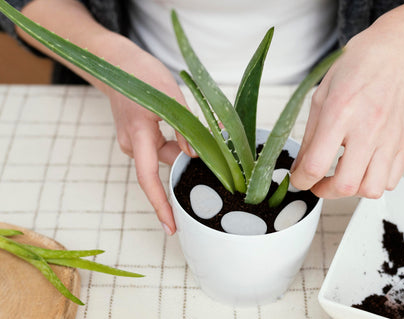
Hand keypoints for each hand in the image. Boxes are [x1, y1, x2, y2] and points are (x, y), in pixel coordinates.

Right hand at [108, 50, 195, 234]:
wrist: (117, 63)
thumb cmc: (141, 74)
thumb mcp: (170, 95)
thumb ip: (184, 125)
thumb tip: (196, 154)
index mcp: (138, 133)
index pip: (147, 177)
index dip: (159, 205)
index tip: (170, 226)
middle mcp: (132, 143)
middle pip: (161, 167)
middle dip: (183, 172)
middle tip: (209, 175)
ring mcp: (133, 140)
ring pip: (164, 156)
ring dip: (183, 153)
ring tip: (204, 143)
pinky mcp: (138, 136)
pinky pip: (160, 148)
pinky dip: (176, 145)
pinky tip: (188, 137)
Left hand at [290, 22, 403, 198]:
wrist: (397, 52)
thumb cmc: (358, 67)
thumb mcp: (321, 96)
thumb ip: (310, 136)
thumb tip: (300, 166)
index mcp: (340, 113)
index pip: (316, 164)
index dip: (301, 180)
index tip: (298, 179)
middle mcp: (368, 129)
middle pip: (346, 185)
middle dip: (325, 191)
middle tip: (318, 183)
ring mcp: (391, 138)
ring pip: (372, 189)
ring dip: (352, 190)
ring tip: (343, 175)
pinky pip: (392, 180)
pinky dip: (374, 181)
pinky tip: (364, 167)